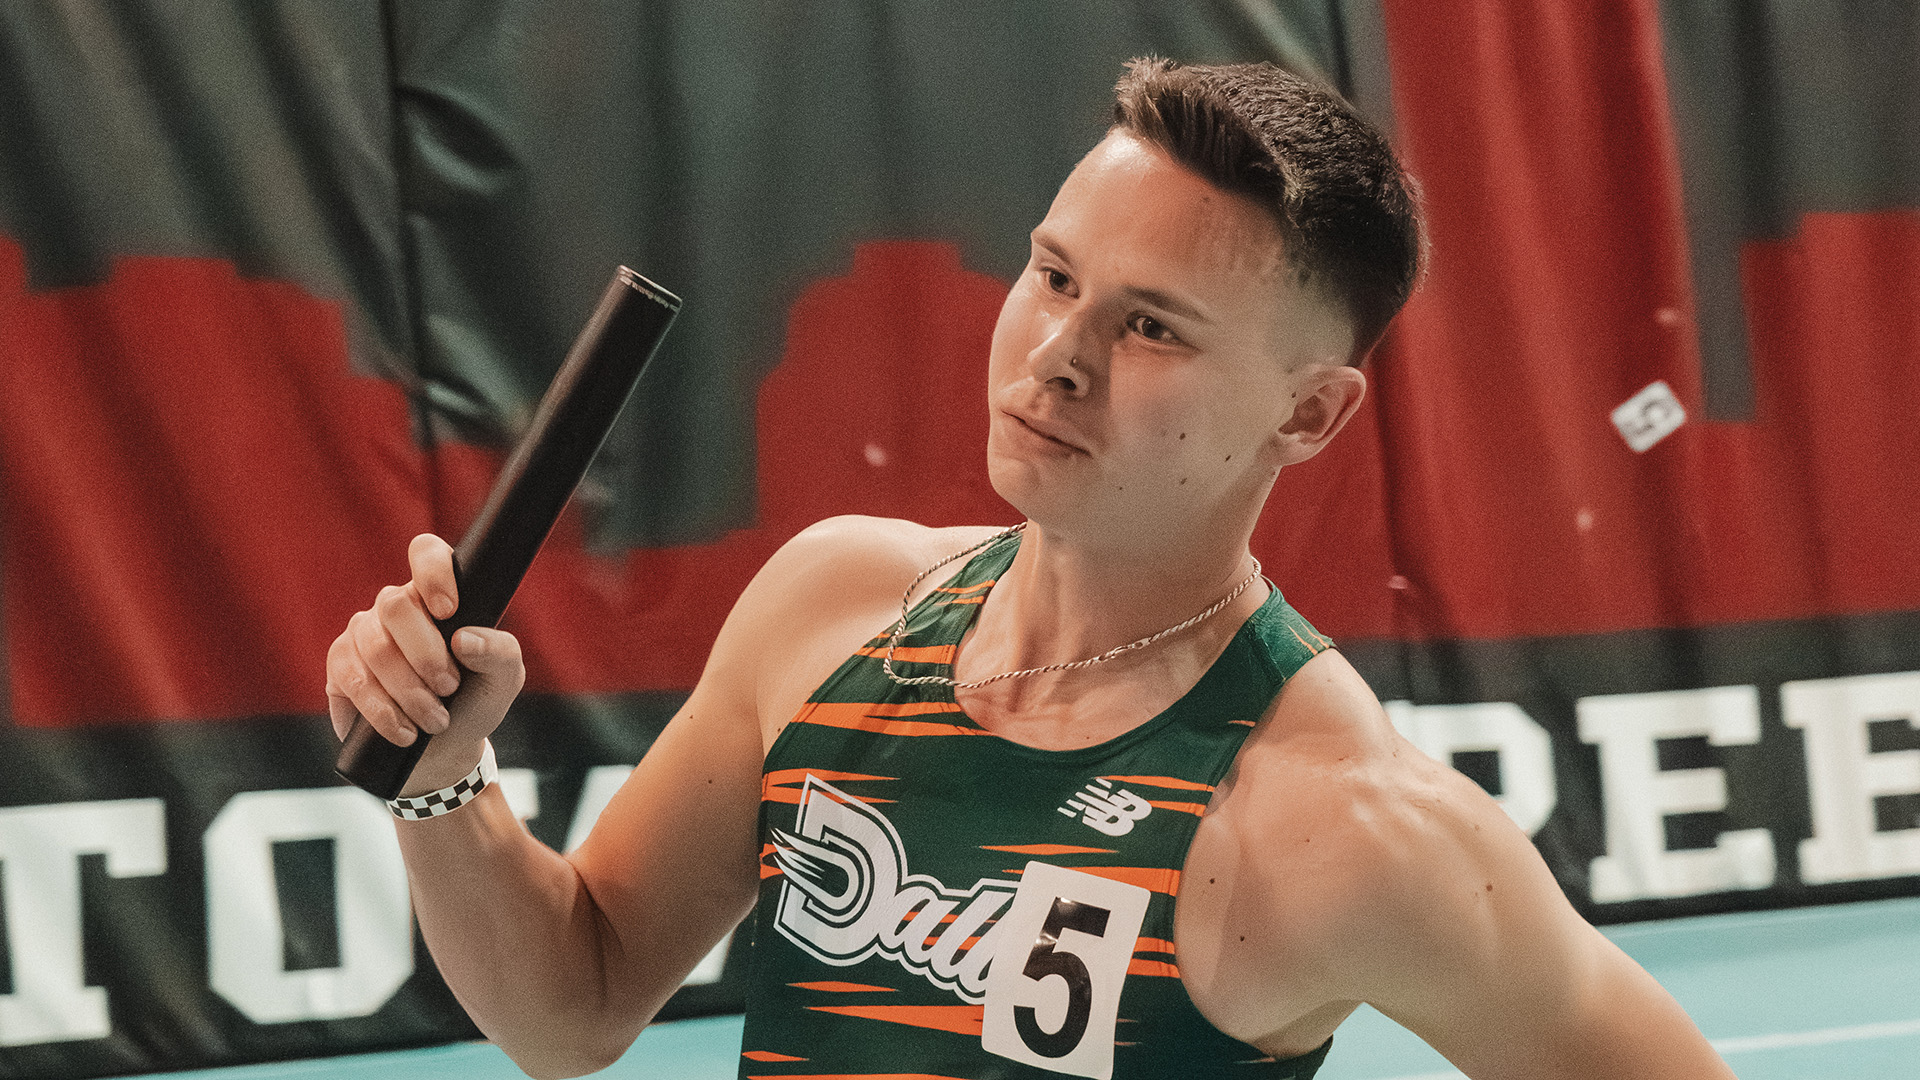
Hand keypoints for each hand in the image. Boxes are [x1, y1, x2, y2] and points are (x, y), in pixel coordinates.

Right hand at [326, 533, 525, 789]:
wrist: (445, 748)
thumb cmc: (476, 700)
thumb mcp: (503, 679)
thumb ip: (499, 652)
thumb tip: (465, 640)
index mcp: (437, 595)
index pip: (425, 553)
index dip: (433, 572)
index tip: (448, 611)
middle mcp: (396, 607)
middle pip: (394, 605)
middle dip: (425, 654)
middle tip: (449, 687)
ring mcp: (363, 633)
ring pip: (375, 648)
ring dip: (409, 691)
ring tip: (435, 720)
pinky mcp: (340, 667)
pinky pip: (352, 679)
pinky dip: (383, 711)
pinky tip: (405, 730)